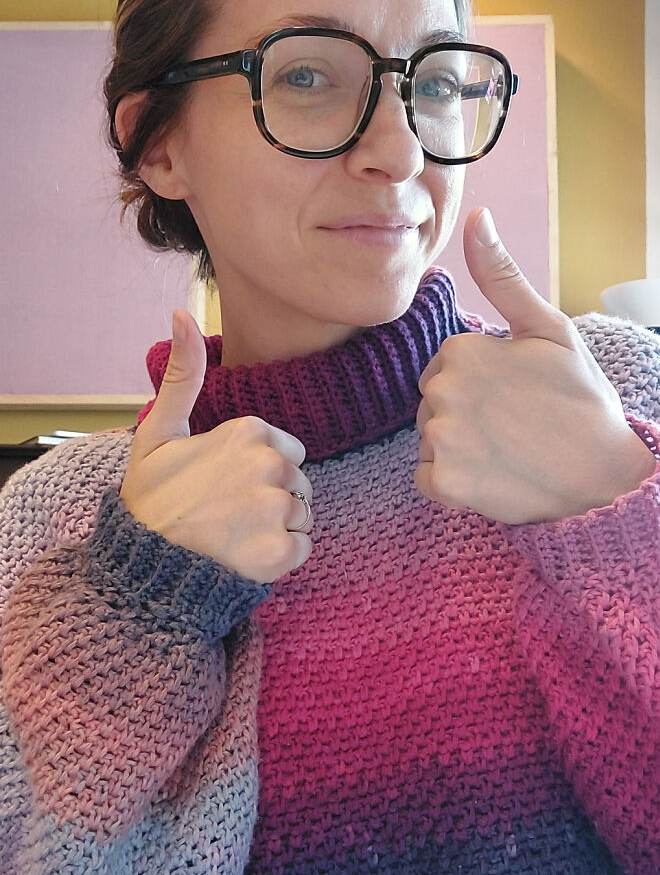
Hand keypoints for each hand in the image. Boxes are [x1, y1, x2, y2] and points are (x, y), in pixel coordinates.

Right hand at [120, 311, 313, 582]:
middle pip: (298, 482)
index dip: (257, 470)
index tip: (222, 484)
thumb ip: (183, 374)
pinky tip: (244, 554)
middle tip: (226, 511)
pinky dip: (280, 556)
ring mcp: (277, 509)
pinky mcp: (281, 552)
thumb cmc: (151, 496)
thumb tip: (182, 312)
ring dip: (276, 528)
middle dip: (272, 498)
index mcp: (250, 430)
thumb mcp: (159, 429)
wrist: (142, 562)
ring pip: (302, 515)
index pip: (287, 451)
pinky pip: (303, 548)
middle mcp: (270, 464)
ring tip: (233, 534)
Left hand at [414, 208, 656, 524]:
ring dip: (458, 450)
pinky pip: (428, 480)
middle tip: (515, 425)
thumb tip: (476, 216)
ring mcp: (441, 439)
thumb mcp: (547, 328)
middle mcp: (441, 391)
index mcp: (460, 350)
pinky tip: (492, 478)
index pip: (446, 369)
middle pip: (433, 405)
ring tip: (506, 452)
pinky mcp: (444, 484)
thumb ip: (501, 276)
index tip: (517, 397)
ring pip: (430, 441)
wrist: (604, 473)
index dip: (482, 384)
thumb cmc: (580, 398)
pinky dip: (453, 486)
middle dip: (464, 415)